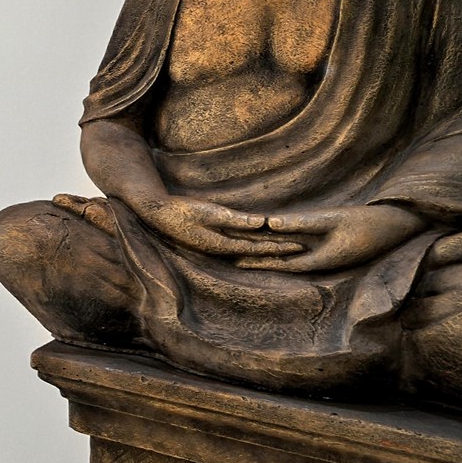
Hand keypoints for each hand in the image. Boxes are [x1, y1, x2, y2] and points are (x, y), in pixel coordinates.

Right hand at [136, 196, 304, 258]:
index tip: (299, 244)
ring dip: (267, 248)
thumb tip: (262, 223)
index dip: (279, 246)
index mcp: (224, 244)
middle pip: (257, 251)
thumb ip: (236, 220)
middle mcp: (223, 249)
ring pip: (249, 249)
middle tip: (302, 248)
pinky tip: (261, 243)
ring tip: (286, 246)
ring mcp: (217, 246)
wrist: (158, 214)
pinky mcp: (212, 240)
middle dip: (279, 249)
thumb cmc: (183, 211)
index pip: (259, 248)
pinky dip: (254, 244)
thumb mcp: (210, 212)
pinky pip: (240, 245)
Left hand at [238, 204, 422, 271]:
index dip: (256, 261)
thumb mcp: (334, 221)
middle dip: (256, 256)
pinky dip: (283, 241)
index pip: (280, 263)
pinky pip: (300, 246)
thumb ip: (302, 223)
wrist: (397, 225)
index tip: (233, 259)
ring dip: (267, 250)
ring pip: (289, 252)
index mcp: (318, 260)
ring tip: (242, 246)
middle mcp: (318, 260)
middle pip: (281, 258)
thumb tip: (269, 222)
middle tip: (228, 253)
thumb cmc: (368, 224)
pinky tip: (270, 237)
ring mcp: (323, 253)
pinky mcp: (328, 244)